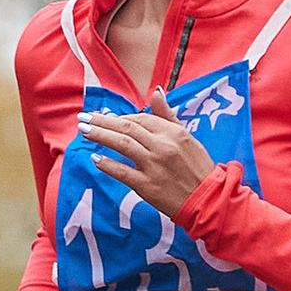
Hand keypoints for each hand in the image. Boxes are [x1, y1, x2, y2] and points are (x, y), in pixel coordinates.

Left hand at [77, 86, 215, 218]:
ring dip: (100, 136)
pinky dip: (107, 164)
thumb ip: (168, 115)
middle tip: (84, 118)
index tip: (104, 118)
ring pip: (122, 145)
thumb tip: (156, 91)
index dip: (119, 118)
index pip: (140, 119)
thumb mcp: (187, 136)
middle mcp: (162, 146)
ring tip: (84, 131)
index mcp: (172, 132)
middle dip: (102, 122)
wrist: (206, 198)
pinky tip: (94, 157)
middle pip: (127, 128)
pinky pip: (122, 172)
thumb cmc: (197, 167)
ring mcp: (154, 166)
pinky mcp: (147, 186)